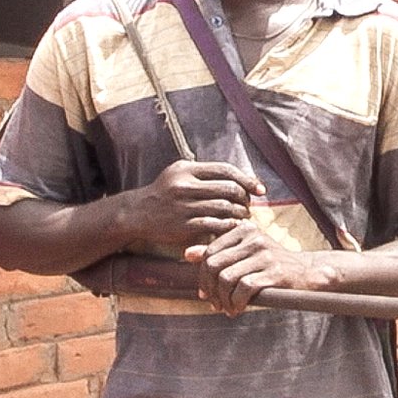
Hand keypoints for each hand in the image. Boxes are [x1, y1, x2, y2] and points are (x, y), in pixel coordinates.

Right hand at [119, 160, 262, 246]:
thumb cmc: (165, 193)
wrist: (136, 213)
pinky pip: (215, 225)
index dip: (247, 180)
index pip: (226, 170)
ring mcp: (183, 206)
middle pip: (229, 189)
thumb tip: (240, 177)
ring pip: (225, 208)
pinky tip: (234, 228)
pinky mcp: (183, 226)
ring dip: (240, 214)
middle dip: (245, 199)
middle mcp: (184, 185)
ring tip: (243, 217)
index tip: (260, 190)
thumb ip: (205, 173)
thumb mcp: (179, 173)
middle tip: (249, 206)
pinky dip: (229, 227)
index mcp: (186, 169)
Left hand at [185, 222, 326, 315]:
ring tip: (227, 308)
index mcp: (244, 230)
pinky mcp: (275, 271)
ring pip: (226, 278)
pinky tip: (239, 309)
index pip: (210, 252)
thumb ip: (218, 252)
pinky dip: (237, 302)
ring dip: (222, 299)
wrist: (308, 272)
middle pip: (214, 265)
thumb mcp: (245, 254)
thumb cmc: (272, 265)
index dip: (203, 276)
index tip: (206, 293)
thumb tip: (188, 254)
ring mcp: (265, 254)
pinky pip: (244, 288)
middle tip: (214, 304)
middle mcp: (254, 238)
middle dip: (210, 289)